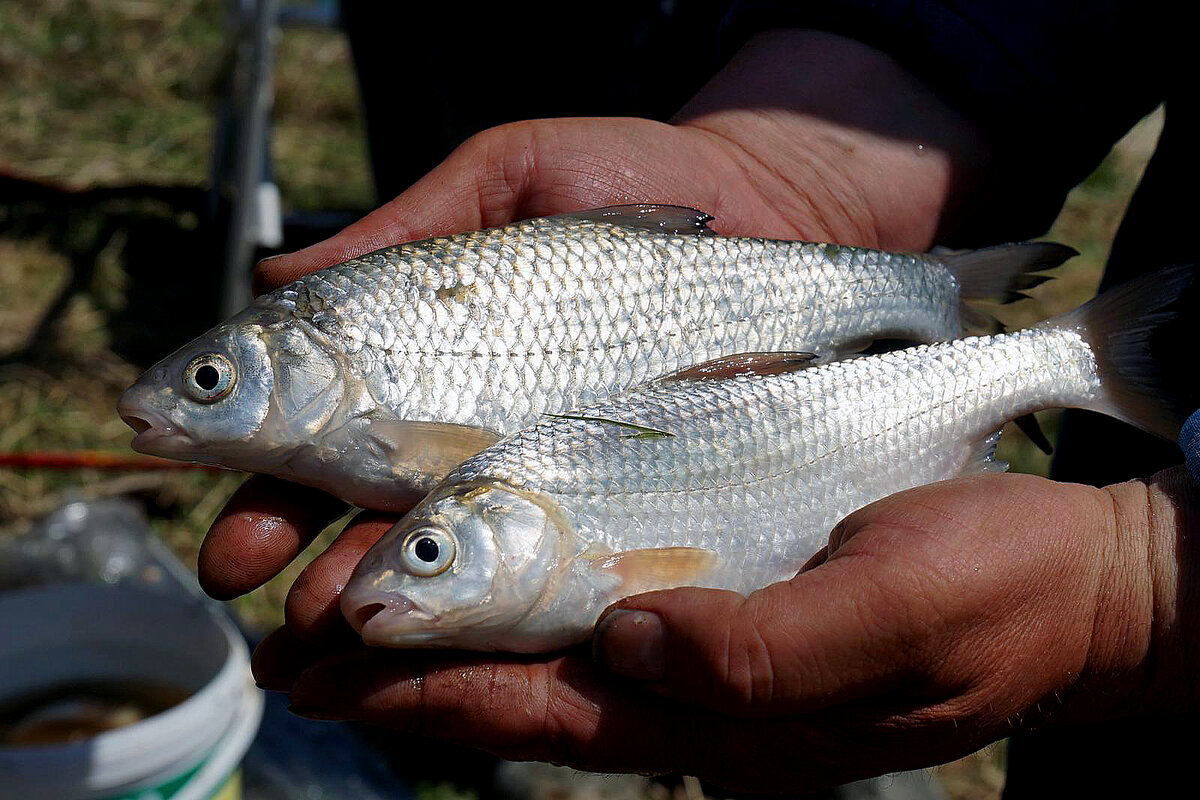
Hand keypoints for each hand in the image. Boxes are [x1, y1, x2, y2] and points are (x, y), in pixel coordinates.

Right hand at [199, 28, 986, 613]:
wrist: (771, 204)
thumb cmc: (634, 174)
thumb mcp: (511, 177)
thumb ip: (405, 228)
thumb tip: (275, 272)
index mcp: (427, 354)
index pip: (315, 421)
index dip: (254, 462)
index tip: (201, 494)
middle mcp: (470, 423)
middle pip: (354, 501)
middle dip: (288, 546)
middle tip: (245, 584)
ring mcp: (539, 462)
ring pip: (433, 544)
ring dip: (363, 589)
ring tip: (318, 627)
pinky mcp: (613, 489)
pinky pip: (541, 549)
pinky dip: (483, 596)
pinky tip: (435, 632)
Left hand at [249, 469, 1197, 792]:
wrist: (1073, 579)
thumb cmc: (999, 591)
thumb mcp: (904, 614)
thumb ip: (773, 650)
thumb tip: (638, 645)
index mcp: (743, 718)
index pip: (571, 715)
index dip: (458, 701)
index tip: (354, 680)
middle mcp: (710, 695)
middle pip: (537, 695)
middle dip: (421, 684)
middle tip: (308, 657)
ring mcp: (717, 654)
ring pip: (558, 658)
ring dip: (456, 646)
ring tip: (350, 628)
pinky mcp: (732, 602)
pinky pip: (610, 613)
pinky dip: (530, 605)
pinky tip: (478, 584)